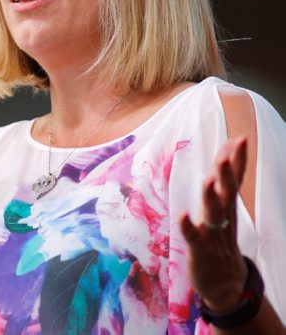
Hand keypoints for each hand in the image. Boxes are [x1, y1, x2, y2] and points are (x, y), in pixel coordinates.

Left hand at [179, 136, 248, 311]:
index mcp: (226, 205)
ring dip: (209, 196)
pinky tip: (183, 215)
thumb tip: (226, 152)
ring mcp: (211, 233)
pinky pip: (192, 236)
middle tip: (227, 153)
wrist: (225, 285)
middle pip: (226, 192)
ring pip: (212, 212)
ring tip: (207, 180)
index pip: (234, 179)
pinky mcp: (199, 249)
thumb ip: (223, 182)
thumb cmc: (220, 239)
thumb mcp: (224, 209)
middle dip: (226, 173)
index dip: (237, 160)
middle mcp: (221, 217)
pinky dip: (188, 226)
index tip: (241, 139)